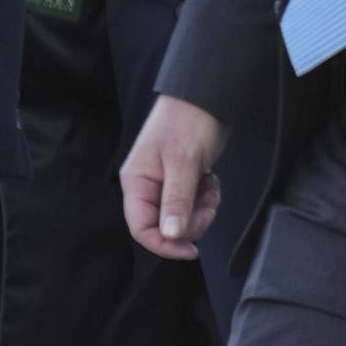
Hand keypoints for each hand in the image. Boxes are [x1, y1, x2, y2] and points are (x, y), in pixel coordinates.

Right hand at [121, 95, 225, 260]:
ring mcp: (163, 185)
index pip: (141, 229)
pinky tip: (209, 178)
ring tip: (209, 183)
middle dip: (192, 221)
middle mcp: (146, 187)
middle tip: (208, 199)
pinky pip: (192, 205)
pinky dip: (205, 198)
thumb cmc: (188, 122)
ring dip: (202, 208)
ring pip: (182, 218)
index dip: (165, 245)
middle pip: (165, 227)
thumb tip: (170, 235)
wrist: (206, 96)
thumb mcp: (184, 163)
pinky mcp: (180, 181)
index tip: (192, 249)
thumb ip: (176, 202)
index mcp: (136, 182)